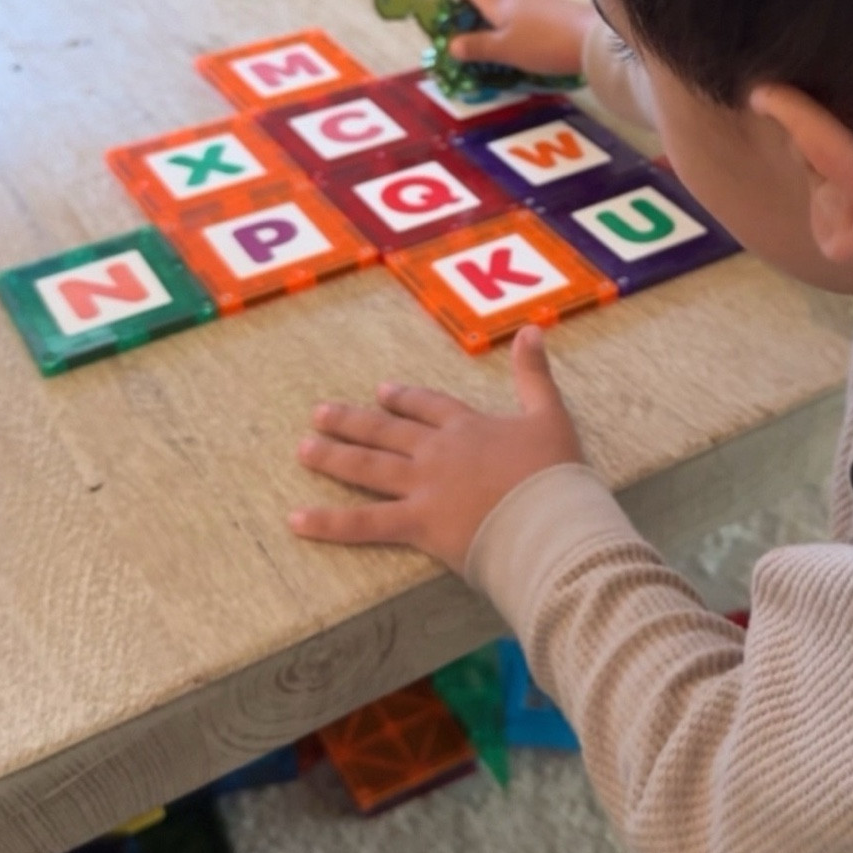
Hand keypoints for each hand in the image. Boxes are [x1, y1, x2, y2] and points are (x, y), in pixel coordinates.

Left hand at [289, 326, 582, 574]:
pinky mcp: (418, 524)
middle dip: (352, 422)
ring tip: (302, 449)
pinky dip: (329, 523)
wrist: (551, 521)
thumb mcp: (551, 415)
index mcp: (468, 427)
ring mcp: (423, 486)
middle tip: (320, 414)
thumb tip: (532, 328)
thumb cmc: (556, 474)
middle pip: (387, 431)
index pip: (428, 406)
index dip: (404, 399)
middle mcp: (438, 451)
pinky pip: (365, 523)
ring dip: (333, 457)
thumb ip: (535, 374)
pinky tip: (297, 521)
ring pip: (368, 467)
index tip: (382, 392)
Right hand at [450, 0, 593, 77]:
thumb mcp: (504, 50)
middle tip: (475, 40)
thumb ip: (477, 47)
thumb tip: (451, 44)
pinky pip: (525, 11)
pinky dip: (517, 24)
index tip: (457, 24)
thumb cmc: (541, 43)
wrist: (592, 38)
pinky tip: (524, 44)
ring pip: (508, 2)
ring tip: (498, 47)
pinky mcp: (552, 8)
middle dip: (477, 13)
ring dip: (498, 20)